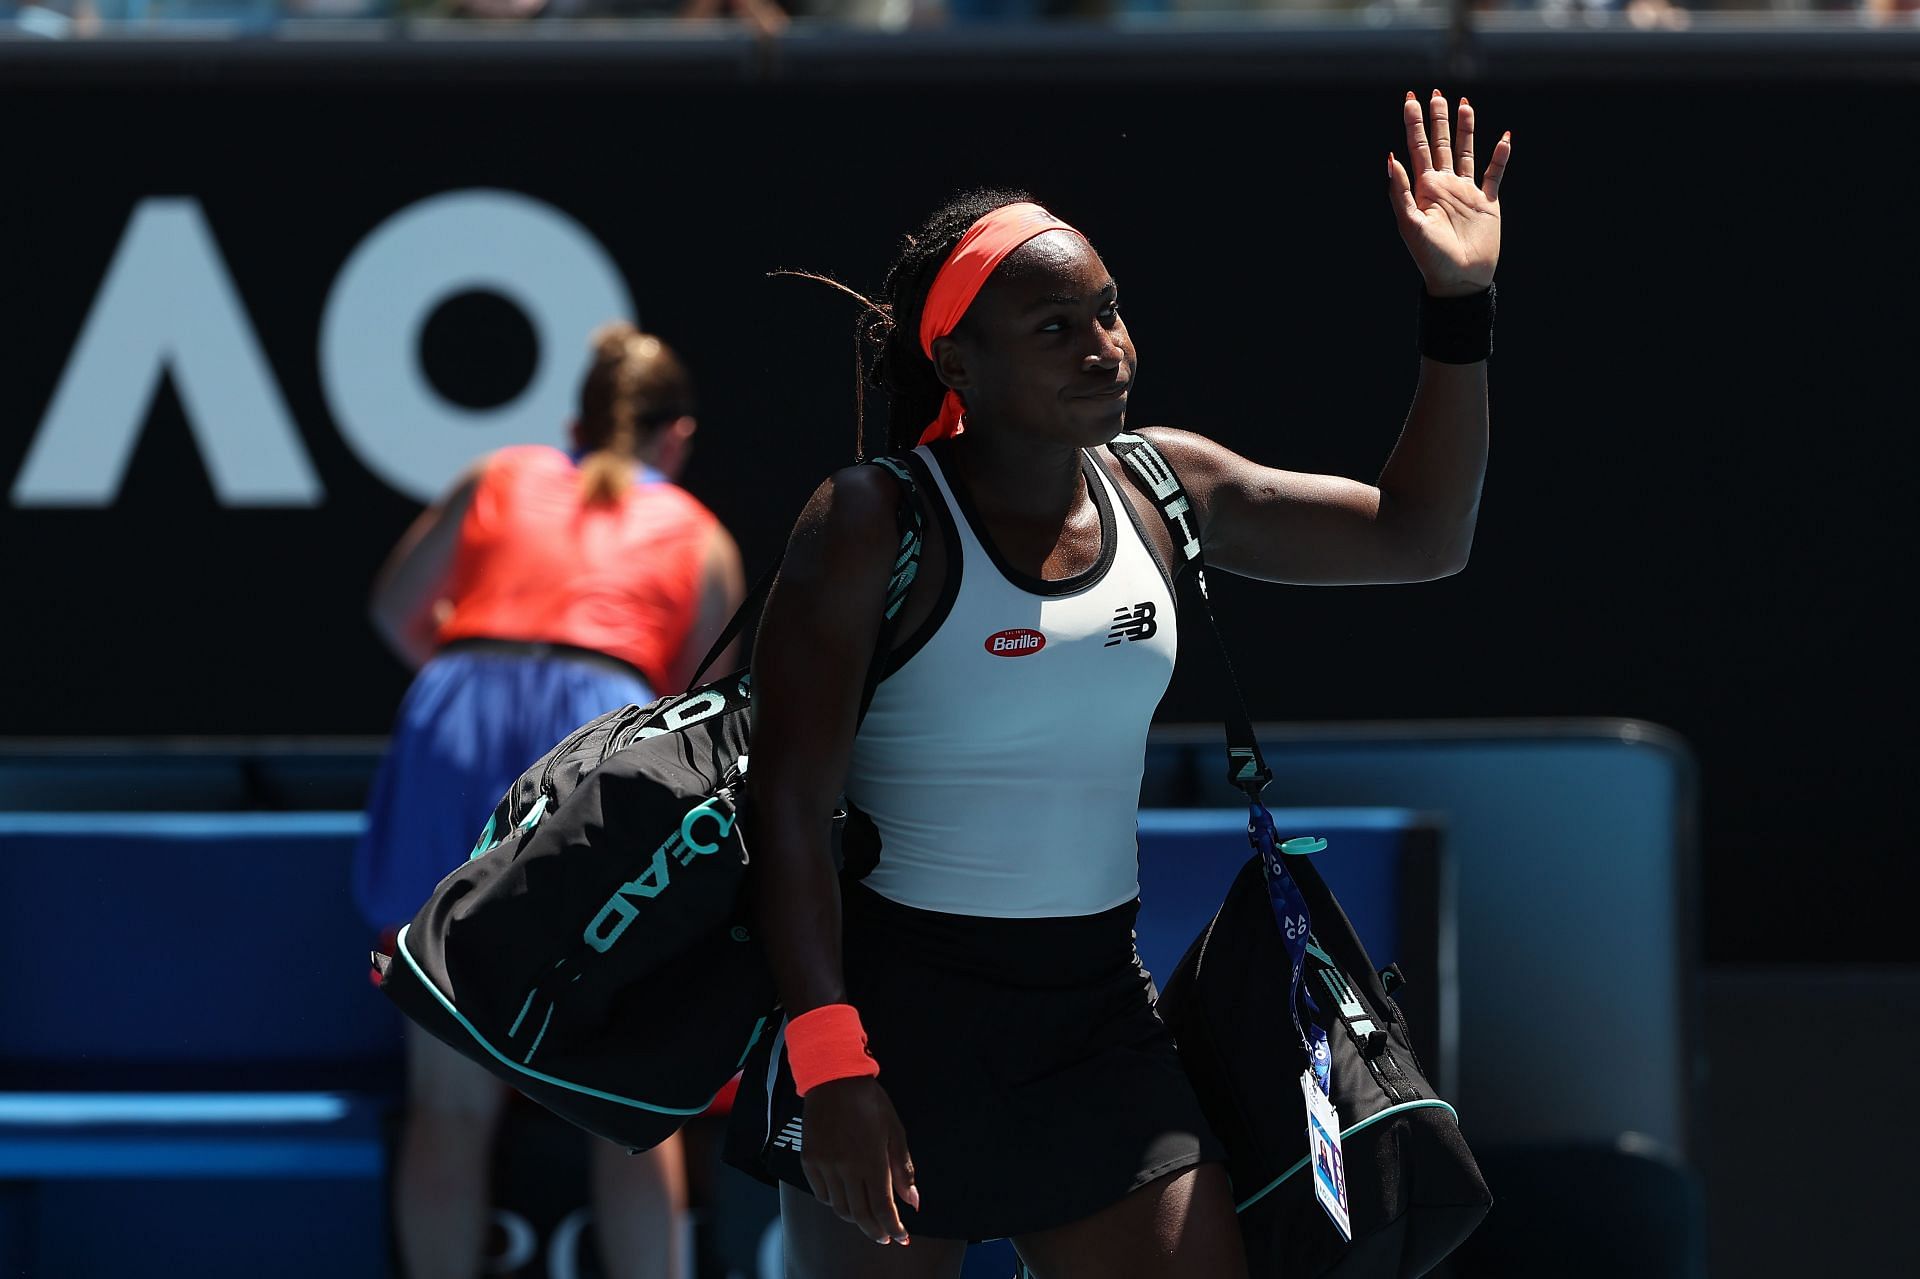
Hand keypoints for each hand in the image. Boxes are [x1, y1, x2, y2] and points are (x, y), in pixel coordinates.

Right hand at [798, 1077, 920, 1245]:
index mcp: (871, 1160)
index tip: (901, 1237)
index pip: (883, 1207)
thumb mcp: (895, 1131)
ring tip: (866, 1218)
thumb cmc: (869, 1102)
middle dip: (875, 1230)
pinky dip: (834, 1203)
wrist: (834, 1079)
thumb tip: (912, 1201)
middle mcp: (846, 1168)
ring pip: (839, 1208)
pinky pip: (821, 1194)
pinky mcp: (809, 1161)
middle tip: (884, 1236)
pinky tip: (844, 1198)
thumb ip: (903, 1168)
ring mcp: (825, 1165)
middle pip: (860, 1214)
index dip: (894, 1227)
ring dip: (855, 1218)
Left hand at [1388, 91, 1510, 297]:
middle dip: (1438, 119)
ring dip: (1465, 129)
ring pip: (1466, 152)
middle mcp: (1444, 185)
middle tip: (1435, 93)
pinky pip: (1495, 174)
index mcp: (1424, 189)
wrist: (1459, 280)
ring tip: (1465, 104)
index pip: (1417, 148)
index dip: (1413, 124)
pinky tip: (1504, 137)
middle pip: (1440, 144)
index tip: (1410, 100)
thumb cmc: (1430, 258)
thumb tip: (1390, 158)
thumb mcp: (1410, 225)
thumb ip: (1400, 192)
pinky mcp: (1488, 203)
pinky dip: (1500, 156)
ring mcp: (1467, 192)